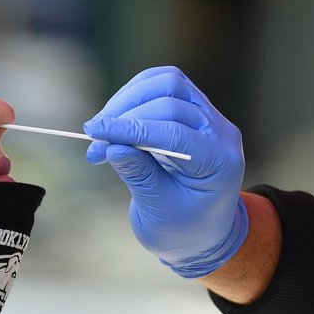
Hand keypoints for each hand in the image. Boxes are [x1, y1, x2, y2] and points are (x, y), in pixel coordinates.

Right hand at [83, 66, 247, 277]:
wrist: (201, 231)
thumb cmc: (183, 230)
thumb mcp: (159, 211)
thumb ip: (139, 177)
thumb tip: (112, 145)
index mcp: (219, 163)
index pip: (174, 132)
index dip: (130, 129)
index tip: (95, 133)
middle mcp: (220, 133)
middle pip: (171, 100)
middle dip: (126, 115)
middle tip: (94, 138)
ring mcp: (208, 117)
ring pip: (168, 82)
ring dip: (129, 98)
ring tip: (103, 126)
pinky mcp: (192, 110)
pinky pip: (163, 85)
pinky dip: (134, 94)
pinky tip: (115, 117)